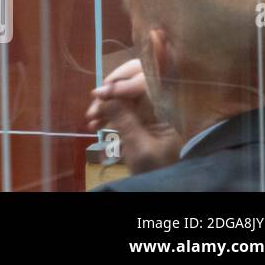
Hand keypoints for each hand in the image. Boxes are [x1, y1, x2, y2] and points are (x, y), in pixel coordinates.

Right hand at [85, 57, 183, 173]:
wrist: (167, 187)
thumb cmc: (159, 170)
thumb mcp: (140, 148)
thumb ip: (124, 120)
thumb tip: (103, 95)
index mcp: (173, 107)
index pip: (148, 80)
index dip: (123, 83)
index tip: (100, 94)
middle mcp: (165, 101)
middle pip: (136, 77)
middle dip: (112, 88)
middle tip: (95, 102)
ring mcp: (154, 107)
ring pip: (126, 90)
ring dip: (106, 102)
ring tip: (91, 120)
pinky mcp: (144, 114)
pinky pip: (123, 103)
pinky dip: (108, 110)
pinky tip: (95, 125)